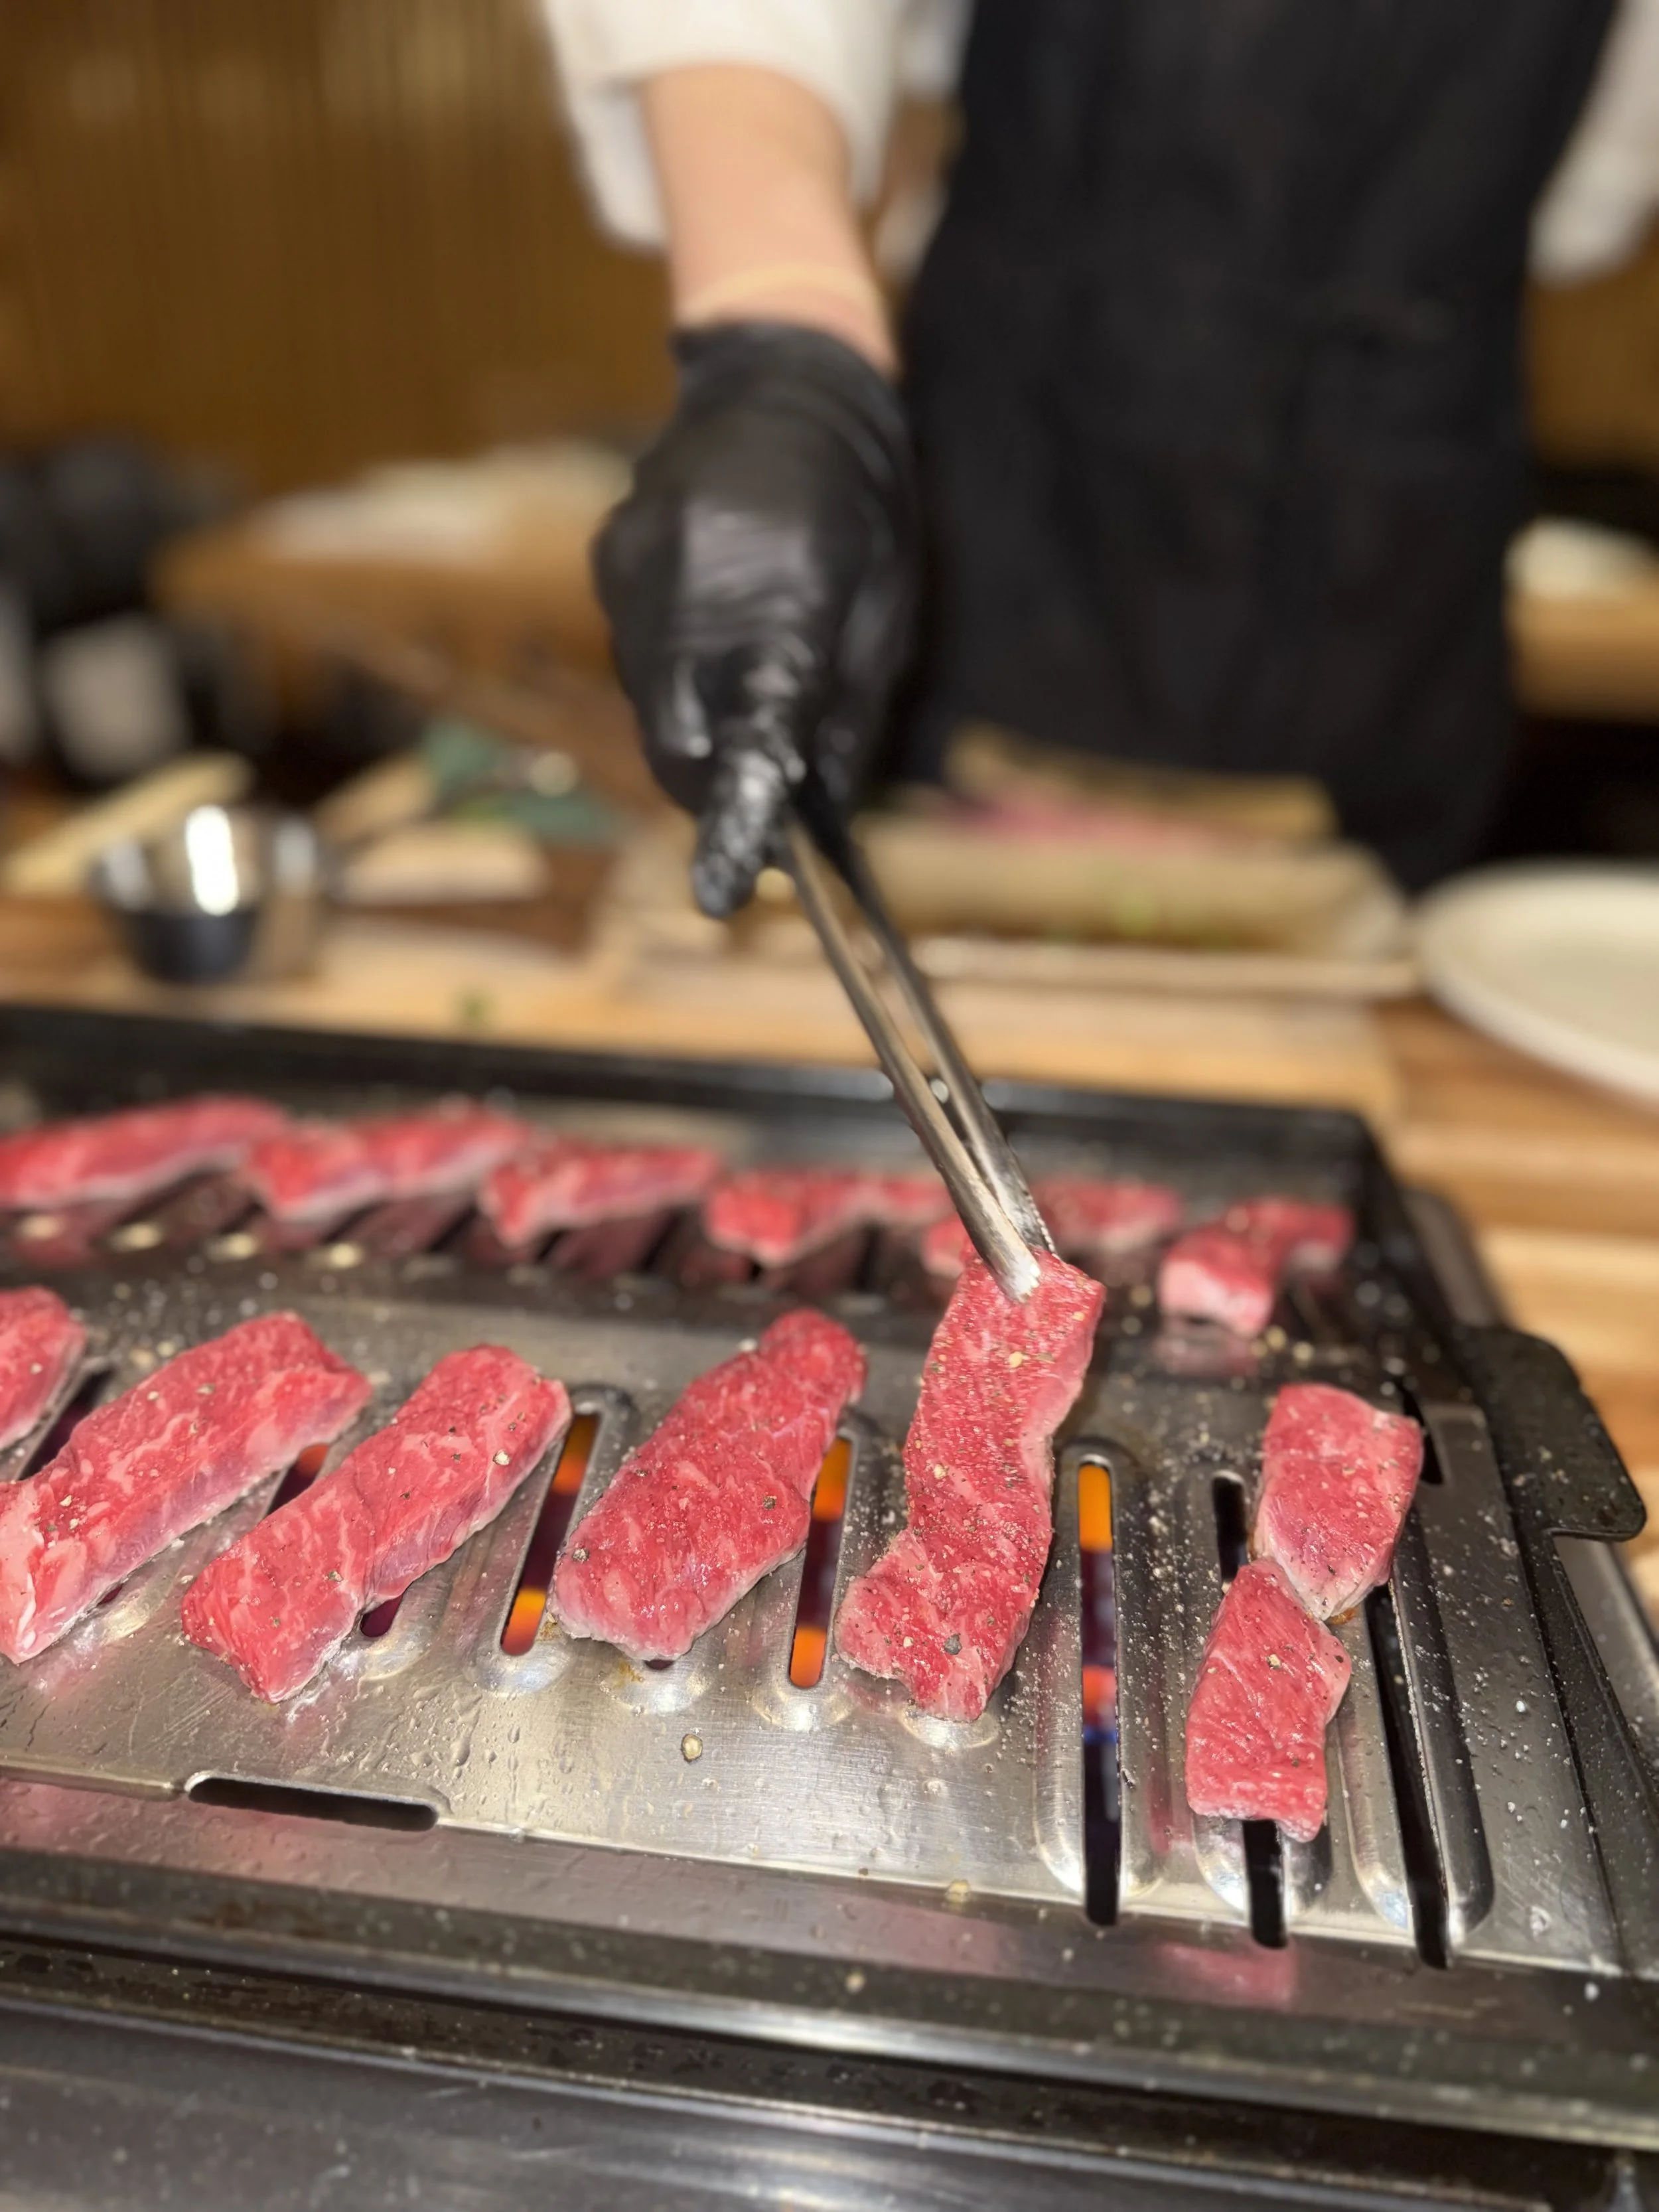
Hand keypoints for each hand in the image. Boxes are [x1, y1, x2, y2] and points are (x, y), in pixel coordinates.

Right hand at [593, 322, 918, 916]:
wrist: (785, 377)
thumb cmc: (862, 500)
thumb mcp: (885, 612)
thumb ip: (847, 716)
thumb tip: (817, 814)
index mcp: (785, 599)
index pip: (751, 737)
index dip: (737, 819)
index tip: (726, 888)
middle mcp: (693, 586)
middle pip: (678, 743)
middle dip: (712, 789)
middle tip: (757, 807)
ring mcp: (636, 568)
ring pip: (651, 705)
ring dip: (694, 730)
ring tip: (745, 693)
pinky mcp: (609, 557)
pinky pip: (636, 653)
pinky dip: (674, 674)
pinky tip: (715, 633)